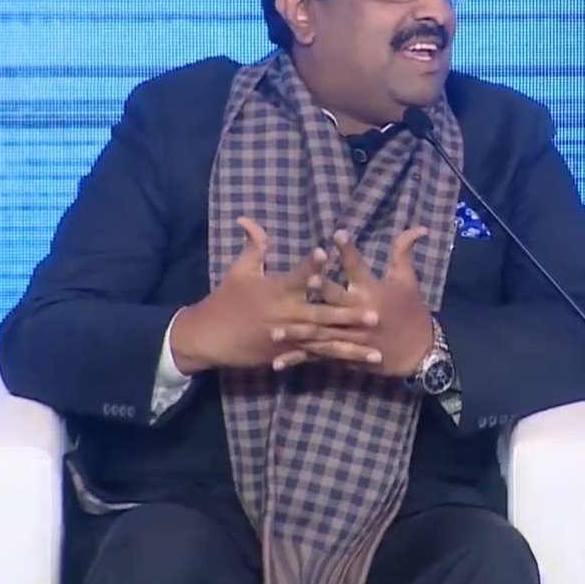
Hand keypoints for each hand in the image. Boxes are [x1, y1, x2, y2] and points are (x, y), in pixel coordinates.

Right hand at [168, 217, 379, 373]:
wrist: (209, 336)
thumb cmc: (226, 299)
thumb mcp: (239, 270)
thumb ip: (253, 246)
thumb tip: (247, 219)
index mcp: (277, 290)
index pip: (298, 275)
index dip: (312, 264)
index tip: (326, 253)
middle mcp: (287, 314)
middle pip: (322, 315)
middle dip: (348, 316)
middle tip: (373, 315)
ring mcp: (290, 337)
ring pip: (325, 342)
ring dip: (351, 346)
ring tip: (375, 351)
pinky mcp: (288, 353)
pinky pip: (315, 356)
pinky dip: (335, 359)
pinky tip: (356, 364)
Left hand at [275, 227, 433, 376]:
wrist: (418, 352)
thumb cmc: (411, 311)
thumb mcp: (408, 280)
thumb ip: (404, 252)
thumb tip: (418, 227)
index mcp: (372, 292)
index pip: (358, 266)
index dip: (348, 250)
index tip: (338, 233)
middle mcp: (359, 313)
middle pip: (337, 300)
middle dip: (323, 290)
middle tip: (308, 280)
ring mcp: (350, 337)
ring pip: (321, 332)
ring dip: (298, 331)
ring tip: (275, 329)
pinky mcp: (344, 354)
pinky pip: (318, 355)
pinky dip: (298, 358)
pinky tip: (276, 361)